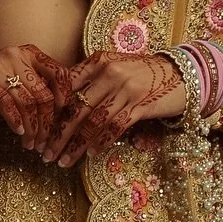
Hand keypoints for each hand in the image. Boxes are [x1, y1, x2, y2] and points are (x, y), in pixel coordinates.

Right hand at [0, 44, 73, 153]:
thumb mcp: (16, 76)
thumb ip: (36, 85)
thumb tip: (61, 111)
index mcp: (29, 53)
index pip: (58, 72)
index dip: (64, 96)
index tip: (61, 116)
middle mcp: (16, 55)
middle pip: (42, 94)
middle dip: (45, 123)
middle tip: (43, 142)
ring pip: (26, 103)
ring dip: (31, 128)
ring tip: (30, 144)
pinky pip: (6, 103)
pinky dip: (15, 120)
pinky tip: (18, 131)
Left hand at [43, 50, 187, 167]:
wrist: (182, 73)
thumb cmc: (143, 73)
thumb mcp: (115, 66)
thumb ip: (90, 79)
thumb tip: (62, 102)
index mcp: (98, 61)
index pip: (67, 86)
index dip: (51, 110)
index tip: (40, 130)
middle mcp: (110, 73)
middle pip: (77, 108)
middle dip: (58, 134)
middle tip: (46, 152)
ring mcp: (126, 90)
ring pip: (93, 122)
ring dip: (76, 145)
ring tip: (64, 160)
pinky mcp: (141, 105)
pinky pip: (115, 127)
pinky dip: (101, 142)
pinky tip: (91, 154)